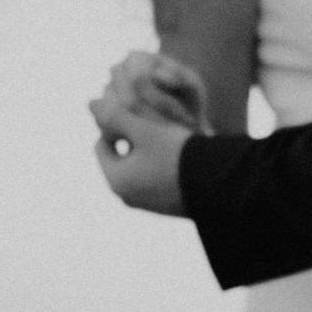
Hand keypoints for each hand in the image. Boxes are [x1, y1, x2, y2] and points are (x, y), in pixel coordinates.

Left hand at [90, 49, 206, 213]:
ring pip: (140, 167)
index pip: (102, 144)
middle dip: (133, 137)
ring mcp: (148, 205)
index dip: (117, 124)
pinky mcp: (167, 207)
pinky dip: (163, 165)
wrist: (220, 185)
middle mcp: (127, 197)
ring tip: (170, 134)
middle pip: (121, 156)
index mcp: (116, 180)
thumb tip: (90, 103)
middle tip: (154, 120)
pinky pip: (156, 179)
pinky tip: (182, 151)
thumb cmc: (178, 154)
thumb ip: (115, 114)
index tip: (138, 113)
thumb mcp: (144, 129)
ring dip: (149, 150)